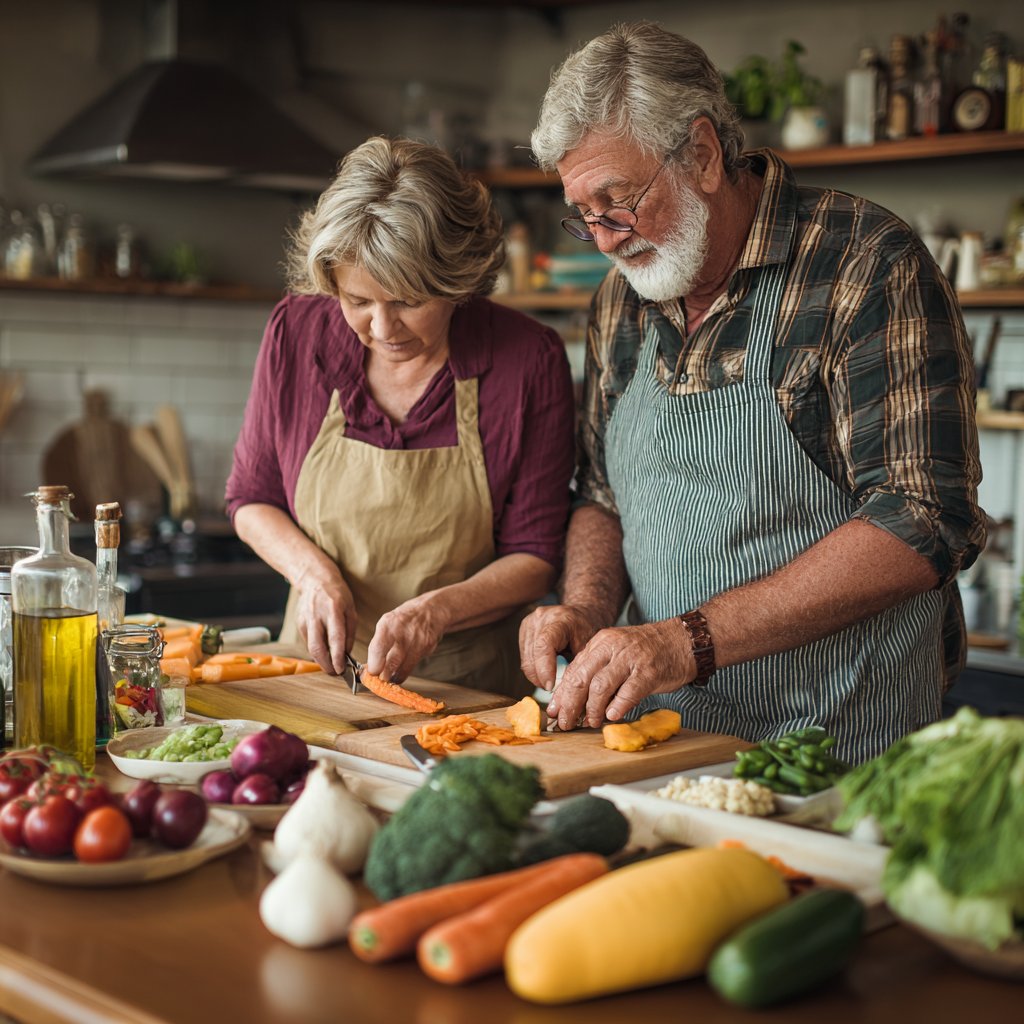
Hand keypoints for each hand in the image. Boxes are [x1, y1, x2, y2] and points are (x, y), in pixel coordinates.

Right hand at [294, 569, 357, 675]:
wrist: (315, 579)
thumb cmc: (338, 594)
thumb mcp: (351, 609)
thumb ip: (349, 632)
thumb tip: (347, 654)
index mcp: (333, 610)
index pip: (335, 639)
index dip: (338, 657)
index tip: (341, 669)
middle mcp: (316, 615)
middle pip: (317, 647)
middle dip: (325, 664)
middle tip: (334, 673)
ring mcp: (305, 619)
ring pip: (310, 647)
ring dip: (320, 660)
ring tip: (331, 666)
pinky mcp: (298, 622)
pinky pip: (307, 641)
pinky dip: (316, 650)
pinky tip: (324, 652)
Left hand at [366, 593, 449, 682]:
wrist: (431, 610)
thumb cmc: (405, 618)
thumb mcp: (387, 623)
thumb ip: (379, 642)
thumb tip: (371, 665)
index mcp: (388, 624)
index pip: (377, 650)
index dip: (373, 666)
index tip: (371, 673)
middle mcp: (402, 633)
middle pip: (391, 662)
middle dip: (384, 675)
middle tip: (380, 678)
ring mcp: (416, 641)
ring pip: (403, 668)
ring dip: (394, 676)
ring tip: (390, 677)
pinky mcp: (427, 648)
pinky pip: (413, 665)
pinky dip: (405, 671)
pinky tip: (401, 670)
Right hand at [519, 604, 601, 690]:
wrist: (582, 615)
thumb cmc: (588, 632)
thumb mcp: (588, 648)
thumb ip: (576, 667)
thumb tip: (564, 692)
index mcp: (561, 619)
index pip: (545, 644)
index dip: (544, 668)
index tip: (550, 687)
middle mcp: (541, 617)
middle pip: (532, 654)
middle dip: (540, 677)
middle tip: (552, 689)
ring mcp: (530, 622)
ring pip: (525, 658)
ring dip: (536, 674)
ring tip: (550, 680)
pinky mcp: (524, 628)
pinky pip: (524, 656)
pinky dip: (533, 668)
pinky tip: (545, 670)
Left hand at [547, 619, 695, 729]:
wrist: (682, 640)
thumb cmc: (647, 652)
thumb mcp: (616, 653)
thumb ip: (597, 671)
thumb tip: (574, 701)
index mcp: (600, 643)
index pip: (573, 671)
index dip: (561, 695)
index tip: (554, 712)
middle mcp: (612, 648)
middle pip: (581, 679)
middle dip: (570, 705)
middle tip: (566, 723)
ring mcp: (631, 659)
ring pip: (600, 686)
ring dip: (592, 709)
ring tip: (591, 722)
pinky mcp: (649, 672)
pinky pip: (629, 691)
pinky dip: (618, 705)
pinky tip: (612, 716)